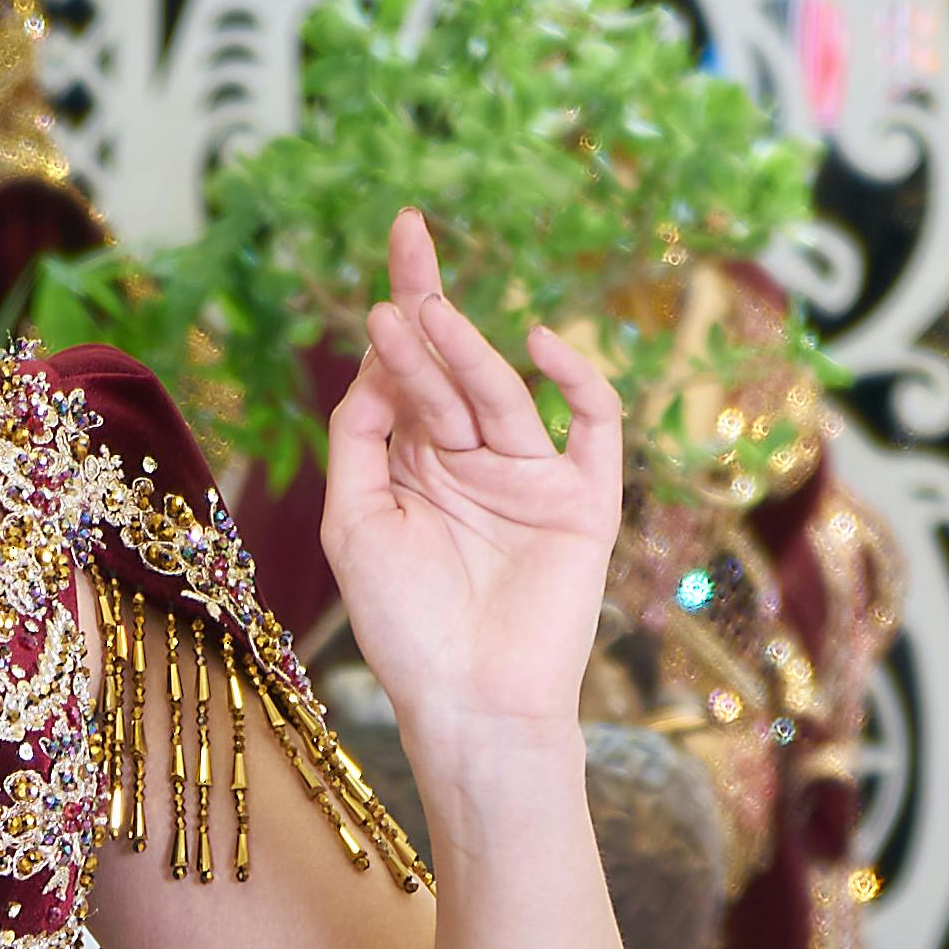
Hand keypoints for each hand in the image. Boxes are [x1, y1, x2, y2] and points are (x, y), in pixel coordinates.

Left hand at [308, 210, 623, 786]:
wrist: (469, 706)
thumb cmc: (403, 628)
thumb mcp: (354, 522)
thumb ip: (360, 436)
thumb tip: (378, 356)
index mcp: (415, 464)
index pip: (410, 370)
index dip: (405, 306)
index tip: (400, 242)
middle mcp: (472, 461)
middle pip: (452, 368)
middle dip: (429, 310)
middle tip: (409, 249)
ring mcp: (530, 478)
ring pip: (500, 393)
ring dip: (467, 350)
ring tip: (427, 313)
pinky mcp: (584, 502)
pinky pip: (593, 425)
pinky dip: (578, 379)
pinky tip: (539, 346)